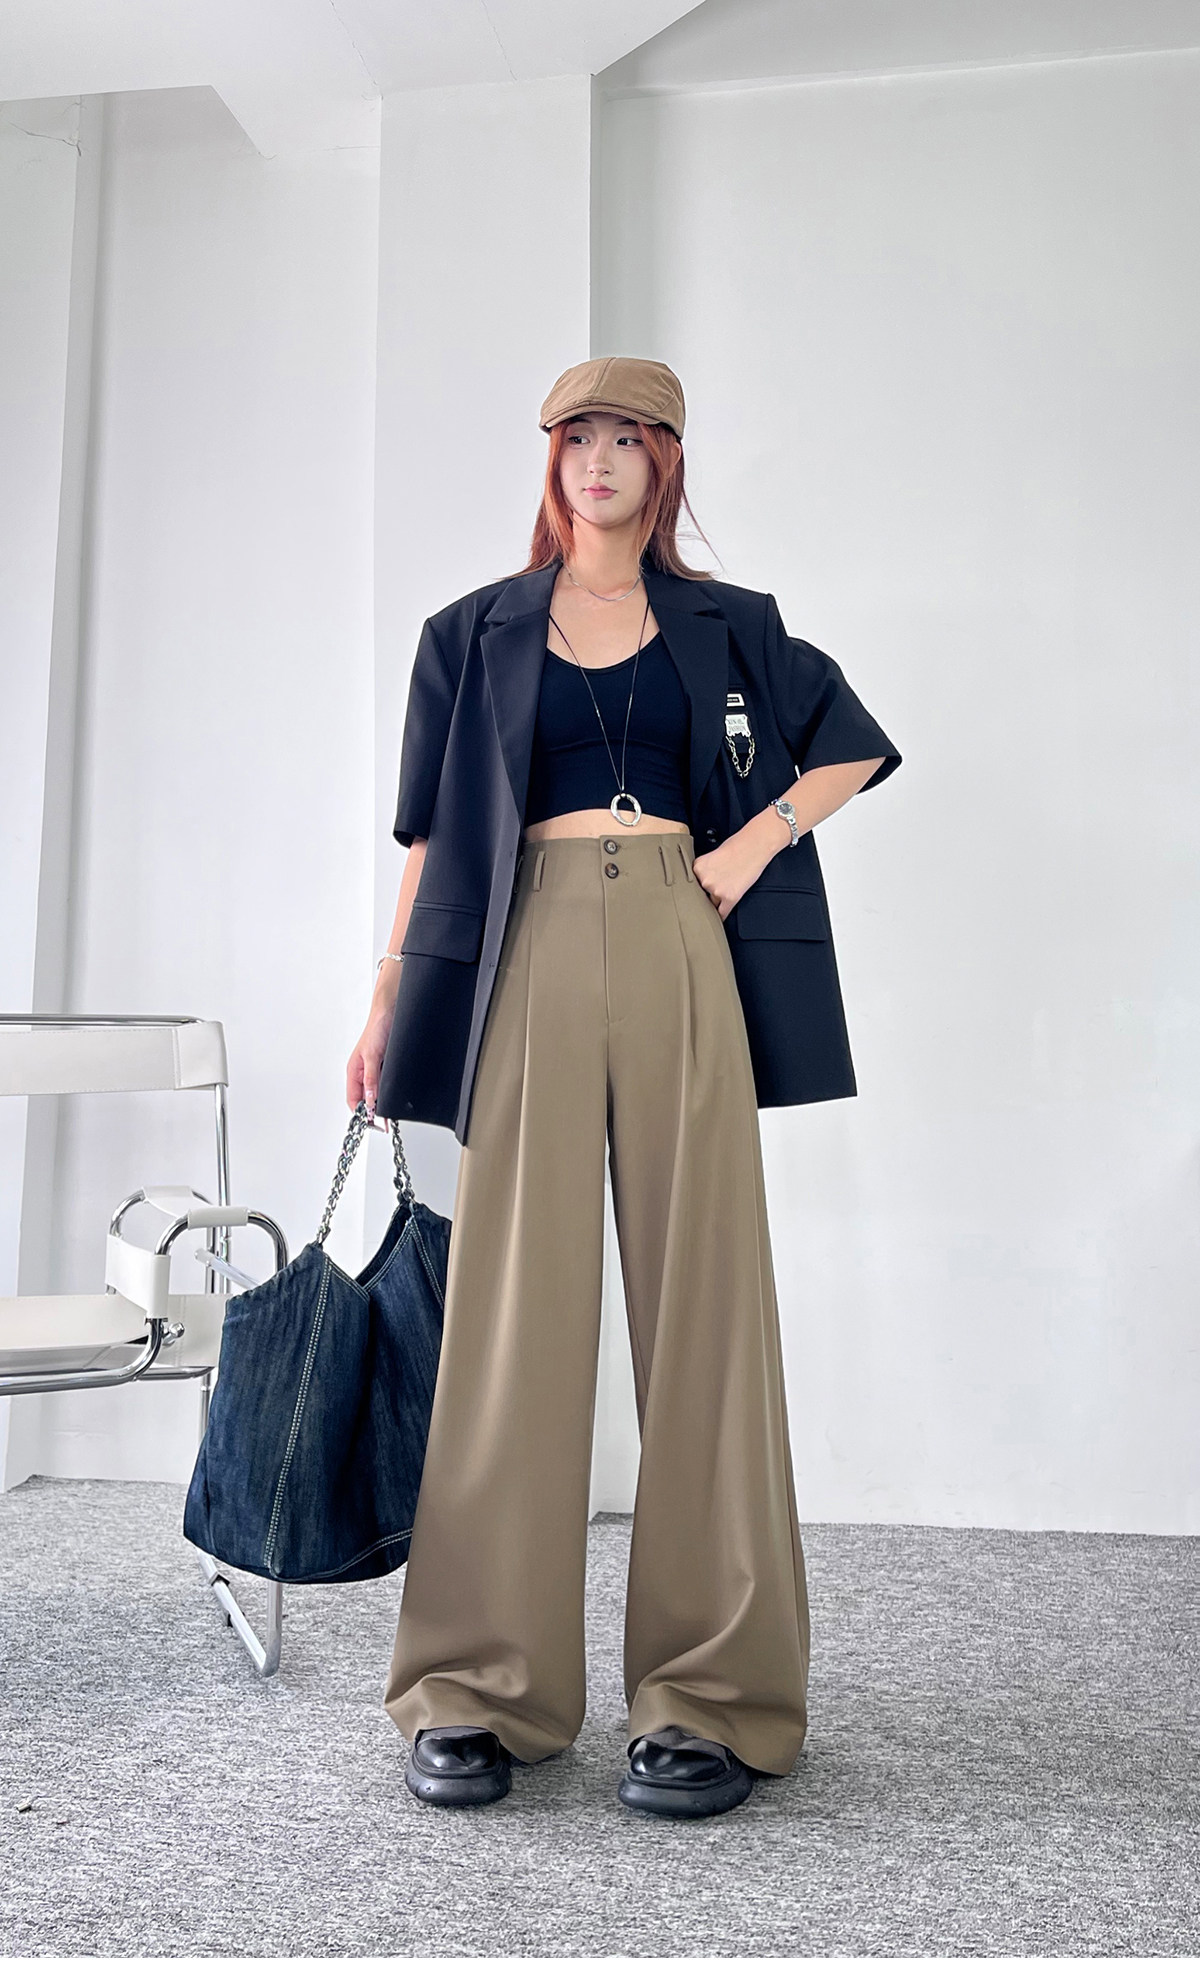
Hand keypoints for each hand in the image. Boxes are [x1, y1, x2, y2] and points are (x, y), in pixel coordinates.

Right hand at [347, 996, 396, 1118]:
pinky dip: (392, 1090)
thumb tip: (369, 1100)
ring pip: (378, 1092)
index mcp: (354, 1071)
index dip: (361, 1113)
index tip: (373, 1122)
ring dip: (383, 1100)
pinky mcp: (388, 1066)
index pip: (353, 1099)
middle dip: (374, 1111)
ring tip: (391, 1110)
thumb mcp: (372, 1056)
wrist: (392, 1011)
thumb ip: (370, 1079)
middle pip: (366, 1099)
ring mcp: (377, 1070)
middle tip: (385, 1122)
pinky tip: (397, 1094)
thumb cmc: (376, 1027)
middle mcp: (364, 1072)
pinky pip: (389, 1083)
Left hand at [691, 811, 785, 919]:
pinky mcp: (731, 897)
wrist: (755, 844)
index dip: (698, 887)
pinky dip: (720, 917)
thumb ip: (704, 870)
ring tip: (728, 888)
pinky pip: (722, 913)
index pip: (693, 884)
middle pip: (701, 895)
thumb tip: (701, 884)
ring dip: (717, 900)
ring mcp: (717, 890)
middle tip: (717, 888)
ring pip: (711, 903)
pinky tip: (719, 920)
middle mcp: (704, 880)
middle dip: (707, 894)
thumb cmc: (737, 845)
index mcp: (697, 867)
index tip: (699, 891)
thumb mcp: (712, 855)